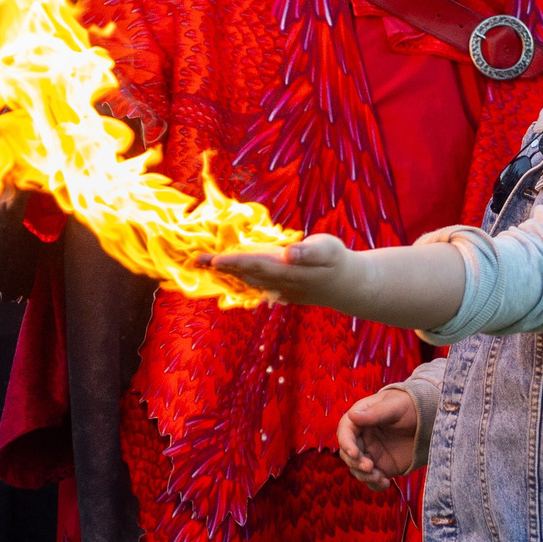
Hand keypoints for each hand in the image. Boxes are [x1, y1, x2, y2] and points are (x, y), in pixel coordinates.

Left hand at [208, 234, 363, 311]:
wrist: (347, 286)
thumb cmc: (338, 261)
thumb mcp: (329, 249)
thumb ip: (310, 251)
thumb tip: (289, 253)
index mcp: (287, 270)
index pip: (255, 264)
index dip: (233, 261)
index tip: (213, 259)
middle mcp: (278, 283)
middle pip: (243, 275)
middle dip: (220, 268)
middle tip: (195, 260)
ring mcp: (278, 289)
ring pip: (245, 282)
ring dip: (224, 275)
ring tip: (203, 265)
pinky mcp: (279, 291)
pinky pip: (253, 286)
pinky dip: (236, 281)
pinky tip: (225, 277)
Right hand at [336, 385, 420, 491]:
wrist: (428, 420)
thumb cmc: (409, 406)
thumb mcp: (395, 406)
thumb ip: (375, 413)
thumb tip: (352, 415)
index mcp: (360, 419)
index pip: (345, 432)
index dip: (346, 443)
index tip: (354, 453)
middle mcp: (362, 438)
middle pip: (348, 454)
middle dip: (355, 463)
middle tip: (369, 467)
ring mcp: (371, 454)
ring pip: (357, 469)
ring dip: (365, 476)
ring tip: (379, 477)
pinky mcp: (382, 467)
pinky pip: (373, 480)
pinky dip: (375, 485)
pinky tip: (385, 483)